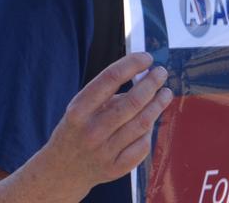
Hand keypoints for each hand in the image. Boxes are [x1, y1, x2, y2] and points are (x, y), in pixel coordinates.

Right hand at [34, 52, 172, 197]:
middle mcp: (91, 131)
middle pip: (132, 102)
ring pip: (142, 124)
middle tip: (161, 73)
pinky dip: (149, 131)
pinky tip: (151, 121)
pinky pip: (142, 146)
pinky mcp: (116, 169)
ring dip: (158, 104)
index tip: (147, 57)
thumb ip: (105, 94)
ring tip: (165, 93)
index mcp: (79, 110)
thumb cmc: (76, 131)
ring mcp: (104, 152)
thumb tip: (142, 77)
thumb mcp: (79, 108)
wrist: (62, 171)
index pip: (110, 79)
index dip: (132, 64)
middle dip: (151, 83)